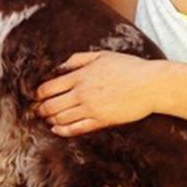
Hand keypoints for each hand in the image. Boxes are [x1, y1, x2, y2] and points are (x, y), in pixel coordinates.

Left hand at [35, 51, 157, 135]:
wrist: (151, 85)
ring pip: (60, 118)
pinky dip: (62, 131)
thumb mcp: (101, 55)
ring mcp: (91, 109)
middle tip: (35, 110)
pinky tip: (56, 129)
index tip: (35, 96)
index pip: (48, 88)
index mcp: (80, 76)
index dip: (38, 94)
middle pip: (50, 105)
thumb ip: (78, 59)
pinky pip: (76, 129)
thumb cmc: (128, 67)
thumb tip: (59, 66)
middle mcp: (82, 93)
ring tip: (45, 119)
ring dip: (49, 119)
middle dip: (39, 109)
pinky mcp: (101, 121)